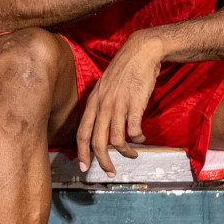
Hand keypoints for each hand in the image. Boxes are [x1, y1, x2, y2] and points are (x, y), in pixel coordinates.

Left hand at [75, 32, 163, 176]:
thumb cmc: (124, 70)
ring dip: (126, 152)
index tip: (84, 167)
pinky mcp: (135, 104)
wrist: (141, 52)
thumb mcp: (105, 87)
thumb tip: (102, 127)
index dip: (81, 152)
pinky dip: (138, 139)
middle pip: (96, 142)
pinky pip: (134, 131)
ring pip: (117, 140)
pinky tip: (142, 137)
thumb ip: (101, 105)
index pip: (81, 133)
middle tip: (110, 172)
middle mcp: (102, 105)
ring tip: (132, 154)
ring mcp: (118, 105)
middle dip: (102, 162)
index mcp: (93, 102)